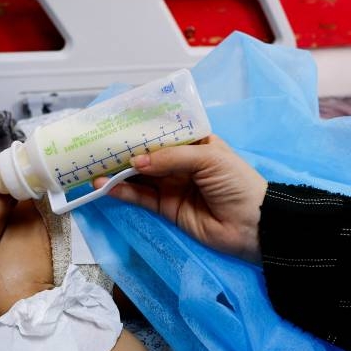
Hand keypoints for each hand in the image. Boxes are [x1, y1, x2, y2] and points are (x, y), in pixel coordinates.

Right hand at [94, 134, 267, 262]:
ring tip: (96, 168)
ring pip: (140, 177)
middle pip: (148, 154)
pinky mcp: (167, 209)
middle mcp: (182, 163)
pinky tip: (107, 187)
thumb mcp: (209, 159)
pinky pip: (141, 198)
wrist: (254, 226)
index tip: (118, 123)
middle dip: (125, 151)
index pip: (165, 132)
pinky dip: (123, 193)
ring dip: (118, 173)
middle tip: (99, 146)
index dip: (143, 129)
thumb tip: (137, 160)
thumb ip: (172, 157)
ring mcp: (173, 186)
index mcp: (196, 144)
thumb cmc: (239, 184)